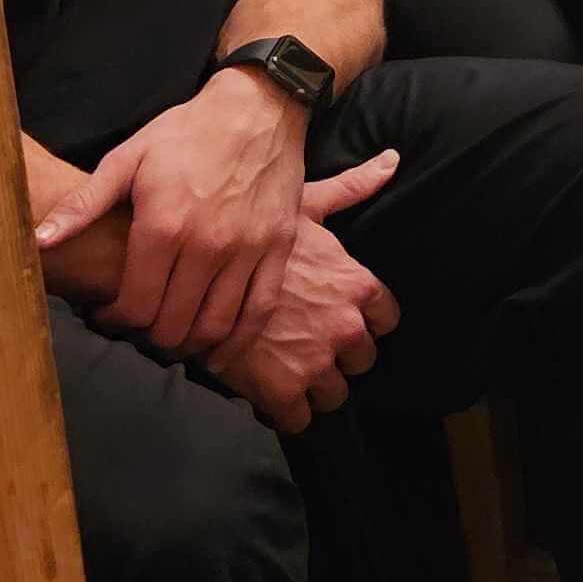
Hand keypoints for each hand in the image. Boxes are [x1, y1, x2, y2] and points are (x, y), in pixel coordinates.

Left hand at [39, 66, 311, 358]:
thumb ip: (84, 203)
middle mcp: (207, 244)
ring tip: (173, 336)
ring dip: (189, 344)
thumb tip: (39, 239)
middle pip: (172, 324)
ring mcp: (248, 249)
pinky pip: (260, 310)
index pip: (135, 306)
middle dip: (148, 336)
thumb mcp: (129, 158)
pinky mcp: (279, 248)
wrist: (259, 107)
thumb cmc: (187, 132)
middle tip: (140, 327)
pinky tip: (219, 349)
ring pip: (215, 326)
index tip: (108, 316)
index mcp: (164, 226)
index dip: (115, 321)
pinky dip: (238, 341)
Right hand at [203, 152, 405, 431]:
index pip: (386, 319)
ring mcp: (315, 360)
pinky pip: (299, 421)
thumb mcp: (306, 206)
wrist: (192, 270)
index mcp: (355, 284)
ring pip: (334, 395)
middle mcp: (345, 325)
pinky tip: (267, 398)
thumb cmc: (249, 230)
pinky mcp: (281, 390)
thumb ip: (351, 189)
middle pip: (363, 361)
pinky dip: (286, 415)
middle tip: (307, 349)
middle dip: (339, 359)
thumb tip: (390, 160)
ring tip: (286, 374)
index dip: (366, 324)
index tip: (345, 323)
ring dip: (314, 388)